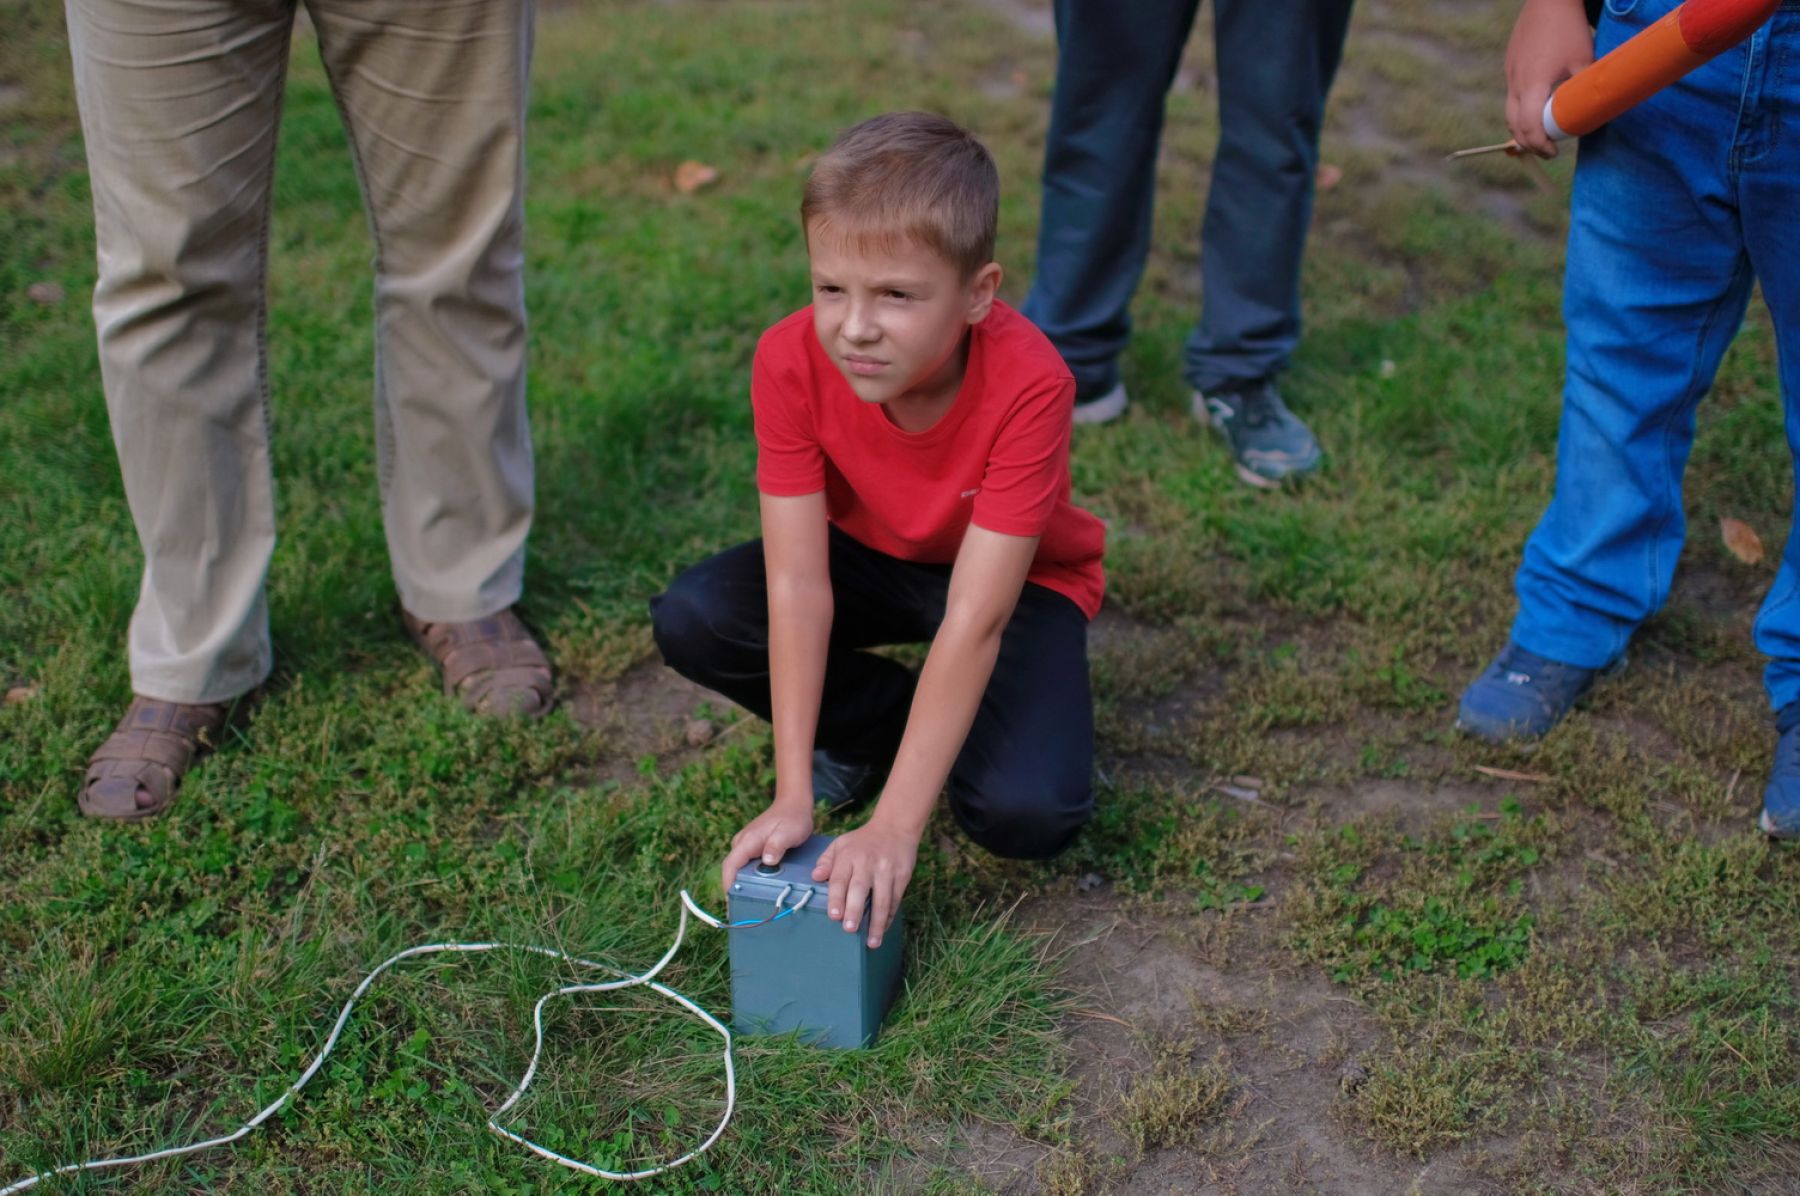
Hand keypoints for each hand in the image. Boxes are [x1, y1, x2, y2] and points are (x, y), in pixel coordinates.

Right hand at [719, 797, 814, 896]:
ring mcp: (746, 845)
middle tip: (744, 908)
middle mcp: (742, 843)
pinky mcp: (753, 847)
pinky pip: (747, 865)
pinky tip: (761, 886)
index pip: (730, 865)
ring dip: (744, 883)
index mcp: (747, 841)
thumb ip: (777, 846)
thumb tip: (767, 862)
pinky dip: (751, 876)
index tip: (731, 901)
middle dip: (735, 888)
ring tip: (753, 900)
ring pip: (740, 868)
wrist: (794, 804)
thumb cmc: (792, 818)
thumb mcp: (788, 832)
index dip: (728, 884)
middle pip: (733, 870)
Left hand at [812, 816, 918, 948]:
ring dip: (876, 922)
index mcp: (848, 856)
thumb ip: (826, 861)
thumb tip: (815, 877)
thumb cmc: (862, 841)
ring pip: (882, 899)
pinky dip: (888, 917)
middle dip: (855, 910)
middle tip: (849, 929)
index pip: (839, 879)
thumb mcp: (840, 844)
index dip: (836, 898)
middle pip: (860, 889)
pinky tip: (882, 930)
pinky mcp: (902, 876)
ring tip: (871, 942)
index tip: (834, 915)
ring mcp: (886, 871)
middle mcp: (867, 864)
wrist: (895, 827)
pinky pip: (895, 900)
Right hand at [1505, 0, 1594, 156]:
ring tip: (1541, 133)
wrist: (1548, 0)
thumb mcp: (1584, 61)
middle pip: (1514, 125)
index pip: (1529, 126)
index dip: (1540, 144)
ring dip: (1523, 127)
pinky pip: (1512, 95)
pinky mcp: (1510, 66)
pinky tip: (1538, 106)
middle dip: (1529, 142)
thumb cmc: (1569, 29)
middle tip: (1548, 150)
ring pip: (1510, 112)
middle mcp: (1516, 82)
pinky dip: (1522, 109)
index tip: (1554, 152)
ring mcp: (1510, 74)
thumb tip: (1593, 115)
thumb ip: (1584, 90)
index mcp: (1534, 83)